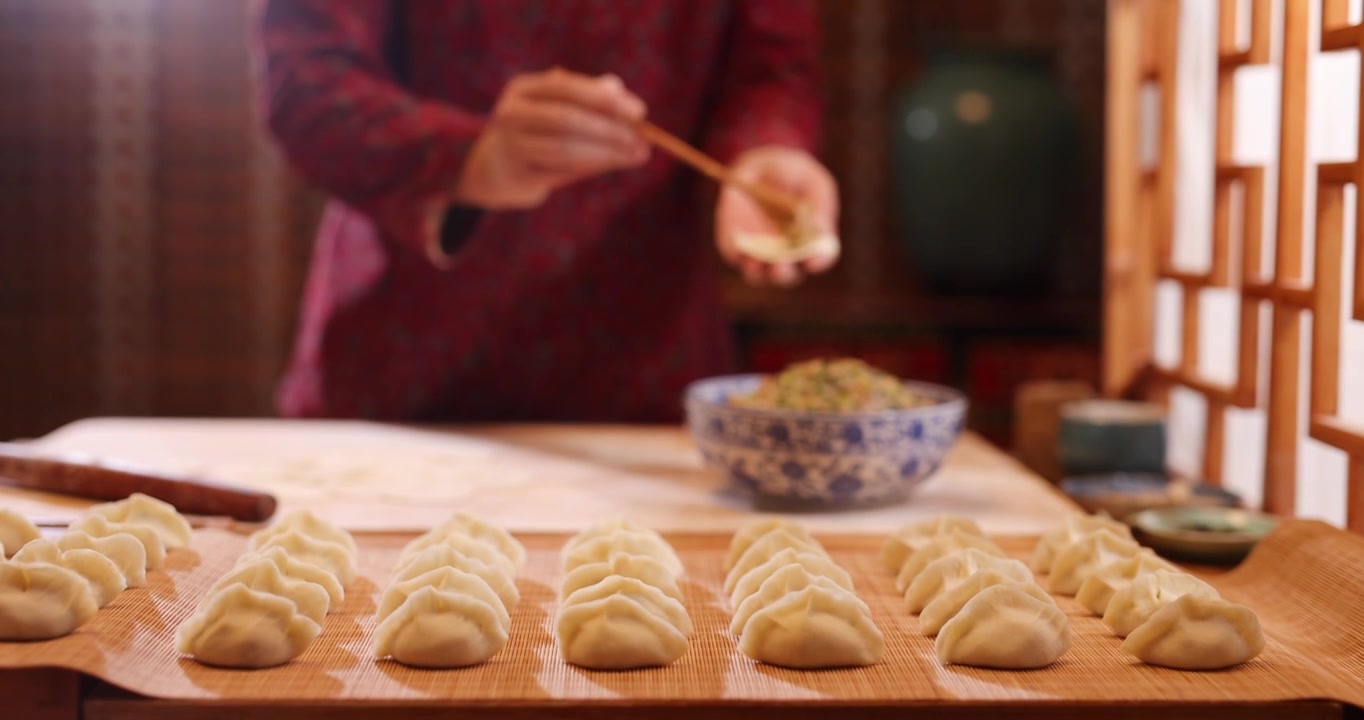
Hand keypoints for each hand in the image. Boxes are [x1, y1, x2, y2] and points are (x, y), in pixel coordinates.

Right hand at [453, 68, 649, 208]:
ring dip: (607, 152)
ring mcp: (512, 147)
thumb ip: (591, 102)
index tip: (639, 111)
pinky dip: (594, 166)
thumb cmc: (538, 132)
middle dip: (609, 128)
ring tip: (637, 153)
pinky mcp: (519, 177)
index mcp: (522, 89)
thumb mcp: (559, 108)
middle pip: (566, 118)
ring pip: (566, 149)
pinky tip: (616, 162)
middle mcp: (511, 114)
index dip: (603, 97)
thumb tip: (628, 101)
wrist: (495, 170)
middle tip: (641, 138)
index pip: (564, 87)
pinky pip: (563, 172)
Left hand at [715, 146, 840, 286]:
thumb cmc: (796, 175)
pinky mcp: (736, 245)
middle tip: (780, 267)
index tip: (814, 260)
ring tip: (755, 262)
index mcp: (813, 243)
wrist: (762, 166)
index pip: (819, 259)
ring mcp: (761, 252)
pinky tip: (739, 245)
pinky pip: (736, 255)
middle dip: (783, 273)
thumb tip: (820, 228)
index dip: (819, 260)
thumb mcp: (813, 181)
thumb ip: (820, 204)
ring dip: (757, 271)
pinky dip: (738, 253)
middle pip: (788, 274)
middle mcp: (788, 254)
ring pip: (759, 273)